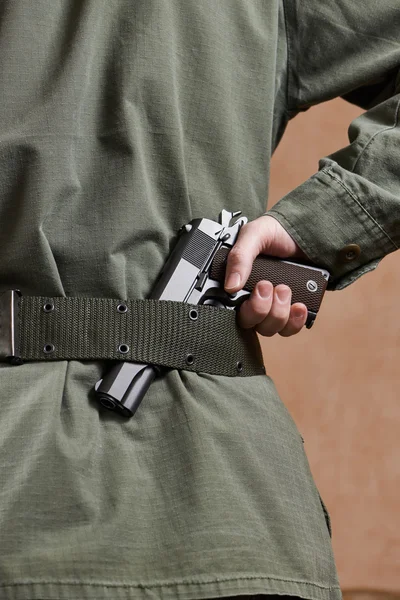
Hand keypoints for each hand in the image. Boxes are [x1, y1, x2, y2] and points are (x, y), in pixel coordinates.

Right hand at [224, 215, 307, 336]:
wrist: (305, 232)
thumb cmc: (276, 232)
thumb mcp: (254, 235)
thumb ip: (240, 257)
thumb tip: (230, 285)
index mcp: (238, 283)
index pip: (230, 310)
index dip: (239, 308)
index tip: (251, 293)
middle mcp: (252, 299)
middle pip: (250, 323)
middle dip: (259, 309)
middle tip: (267, 286)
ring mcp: (272, 307)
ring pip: (269, 328)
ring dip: (278, 313)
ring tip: (285, 288)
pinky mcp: (291, 310)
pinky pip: (289, 329)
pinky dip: (295, 320)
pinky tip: (299, 306)